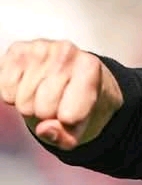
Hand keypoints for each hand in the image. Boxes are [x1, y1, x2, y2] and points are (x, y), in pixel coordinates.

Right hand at [0, 39, 122, 149]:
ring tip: (41, 95)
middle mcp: (67, 52)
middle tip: (55, 104)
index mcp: (90, 68)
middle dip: (46, 115)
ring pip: (23, 100)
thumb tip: (44, 129)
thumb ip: (65, 137)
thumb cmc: (78, 105)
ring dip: (28, 106)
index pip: (69, 116)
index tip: (74, 112)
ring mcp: (40, 47)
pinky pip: (6, 89)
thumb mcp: (79, 128)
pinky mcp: (18, 49)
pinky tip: (27, 86)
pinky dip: (13, 96)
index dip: (67, 122)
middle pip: (43, 109)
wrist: (73, 79)